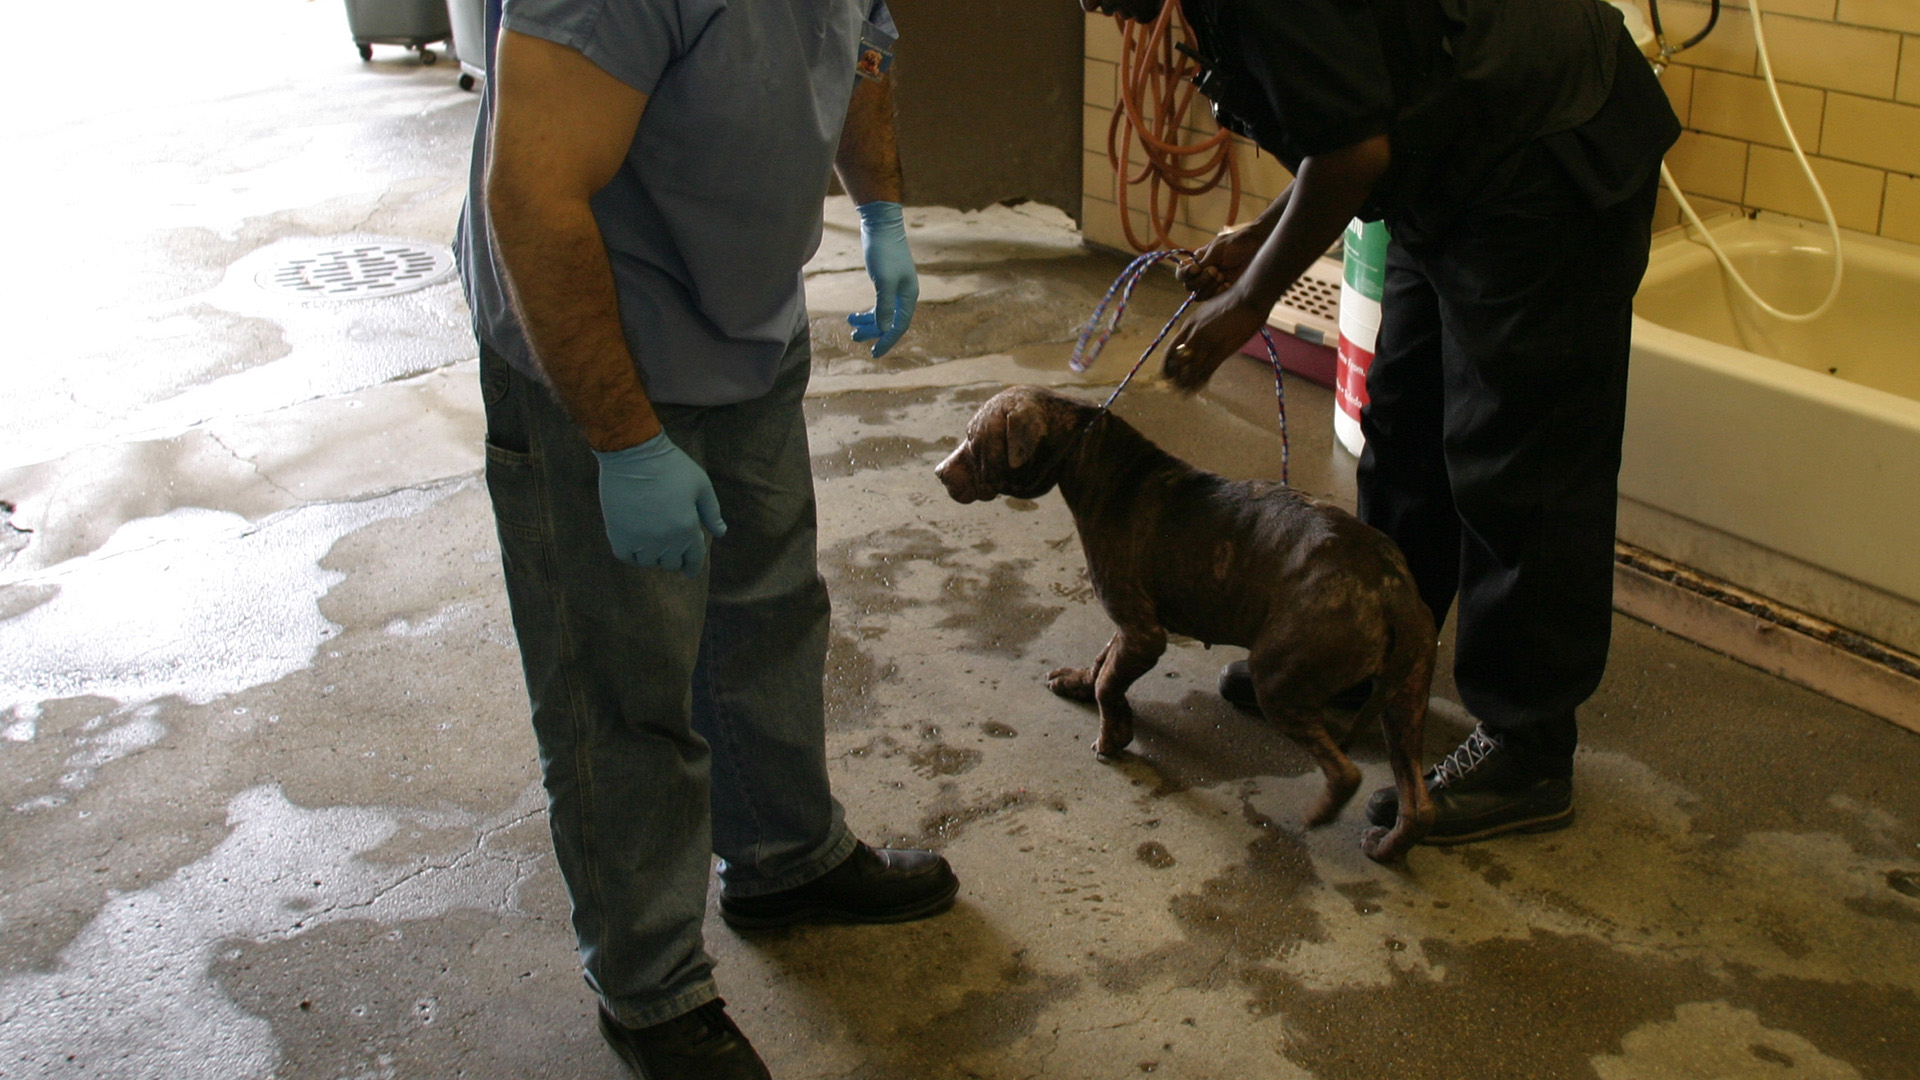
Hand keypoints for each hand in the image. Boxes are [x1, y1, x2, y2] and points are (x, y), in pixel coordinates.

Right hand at [593, 433, 726, 575]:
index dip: (692, 566)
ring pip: (649, 562)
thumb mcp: (701, 485)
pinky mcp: (618, 535)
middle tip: (671, 548)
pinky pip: (627, 557)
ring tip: (654, 544)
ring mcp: (641, 539)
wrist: (633, 454)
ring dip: (653, 556)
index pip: (693, 559)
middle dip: (674, 557)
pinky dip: (633, 555)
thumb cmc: (671, 466)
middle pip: (671, 563)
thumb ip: (712, 512)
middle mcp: (665, 540)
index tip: (689, 571)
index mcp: (687, 528)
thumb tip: (721, 533)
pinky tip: (636, 546)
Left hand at [848, 200, 918, 357]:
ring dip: (867, 322)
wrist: (880, 225)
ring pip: (883, 313)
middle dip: (873, 332)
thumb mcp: (883, 281)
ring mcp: (895, 288)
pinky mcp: (884, 281)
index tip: (873, 353)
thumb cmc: (884, 252)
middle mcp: (904, 294)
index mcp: (908, 296)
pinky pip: (878, 304)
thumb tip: (885, 329)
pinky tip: (854, 314)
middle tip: (854, 338)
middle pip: (890, 322)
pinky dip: (867, 311)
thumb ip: (885, 306)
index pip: (899, 326)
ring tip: (850, 324)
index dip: (886, 341)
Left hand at [1163, 289, 1269, 393]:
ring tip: (1184, 393)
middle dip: (1174, 378)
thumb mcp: (1205, 313)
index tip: (1164, 376)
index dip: (1166, 366)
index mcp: (1189, 325)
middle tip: (1173, 388)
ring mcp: (1208, 343)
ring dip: (1186, 383)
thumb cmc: (1229, 303)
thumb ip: (1197, 327)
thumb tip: (1192, 340)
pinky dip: (1201, 381)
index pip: (1170, 350)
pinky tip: (1198, 387)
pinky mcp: (1222, 350)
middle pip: (1178, 362)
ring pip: (1192, 369)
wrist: (1248, 298)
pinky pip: (1208, 370)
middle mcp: (1194, 335)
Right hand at [1176, 225, 1268, 299]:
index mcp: (1198, 262)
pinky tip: (1228, 284)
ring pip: (1199, 296)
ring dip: (1209, 287)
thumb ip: (1203, 262)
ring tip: (1222, 276)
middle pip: (1189, 286)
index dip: (1185, 273)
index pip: (1182, 273)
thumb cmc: (1237, 243)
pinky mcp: (1223, 292)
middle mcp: (1202, 274)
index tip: (1196, 268)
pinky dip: (1218, 293)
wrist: (1257, 247)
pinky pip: (1213, 300)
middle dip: (1201, 280)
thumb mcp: (1217, 249)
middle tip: (1216, 270)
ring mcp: (1213, 285)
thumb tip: (1193, 272)